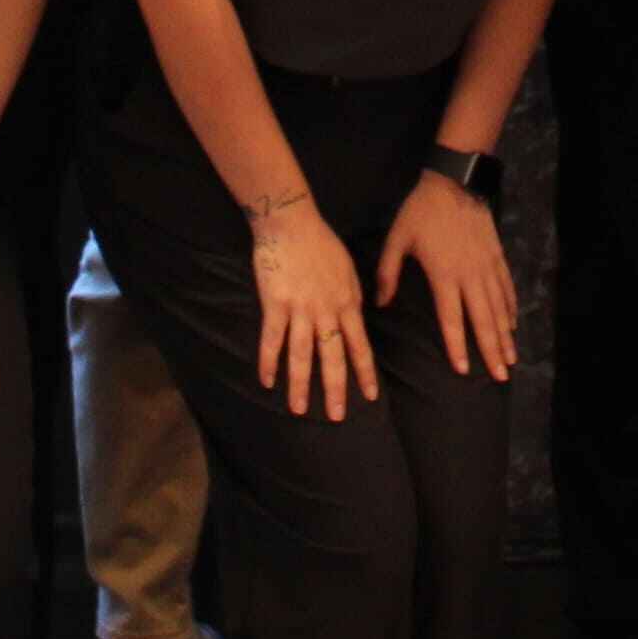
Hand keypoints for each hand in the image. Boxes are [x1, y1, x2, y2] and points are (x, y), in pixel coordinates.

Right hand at [252, 202, 375, 420]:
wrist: (291, 222)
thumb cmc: (322, 243)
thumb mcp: (349, 269)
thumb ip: (353, 296)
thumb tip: (359, 317)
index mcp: (347, 303)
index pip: (359, 345)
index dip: (364, 372)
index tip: (370, 396)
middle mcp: (326, 311)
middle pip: (332, 357)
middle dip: (336, 389)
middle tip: (337, 416)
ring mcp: (300, 309)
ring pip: (302, 354)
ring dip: (300, 385)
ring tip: (299, 410)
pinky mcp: (275, 304)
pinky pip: (272, 339)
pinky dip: (269, 362)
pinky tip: (267, 381)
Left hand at [375, 178, 517, 377]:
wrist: (454, 182)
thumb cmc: (421, 211)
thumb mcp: (397, 238)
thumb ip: (387, 272)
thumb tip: (379, 303)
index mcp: (444, 275)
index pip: (452, 318)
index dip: (457, 346)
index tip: (463, 369)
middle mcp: (469, 275)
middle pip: (483, 320)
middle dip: (492, 351)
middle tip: (499, 377)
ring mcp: (486, 266)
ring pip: (498, 308)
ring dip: (505, 336)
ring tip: (511, 360)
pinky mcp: (496, 256)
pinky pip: (506, 288)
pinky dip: (510, 308)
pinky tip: (513, 325)